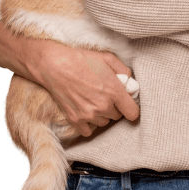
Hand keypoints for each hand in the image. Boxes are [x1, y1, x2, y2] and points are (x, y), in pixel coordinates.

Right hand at [0, 21, 138, 136]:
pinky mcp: (75, 121)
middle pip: (117, 117)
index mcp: (114, 91)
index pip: (133, 113)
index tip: (127, 104)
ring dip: (102, 115)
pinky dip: (89, 124)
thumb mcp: (108, 58)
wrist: (56, 66)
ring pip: (104, 123)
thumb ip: (124, 71)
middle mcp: (103, 106)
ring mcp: (89, 115)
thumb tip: (131, 83)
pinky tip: (85, 110)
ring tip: (93, 99)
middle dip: (114, 107)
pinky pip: (89, 131)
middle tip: (105, 95)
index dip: (131, 108)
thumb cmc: (82, 60)